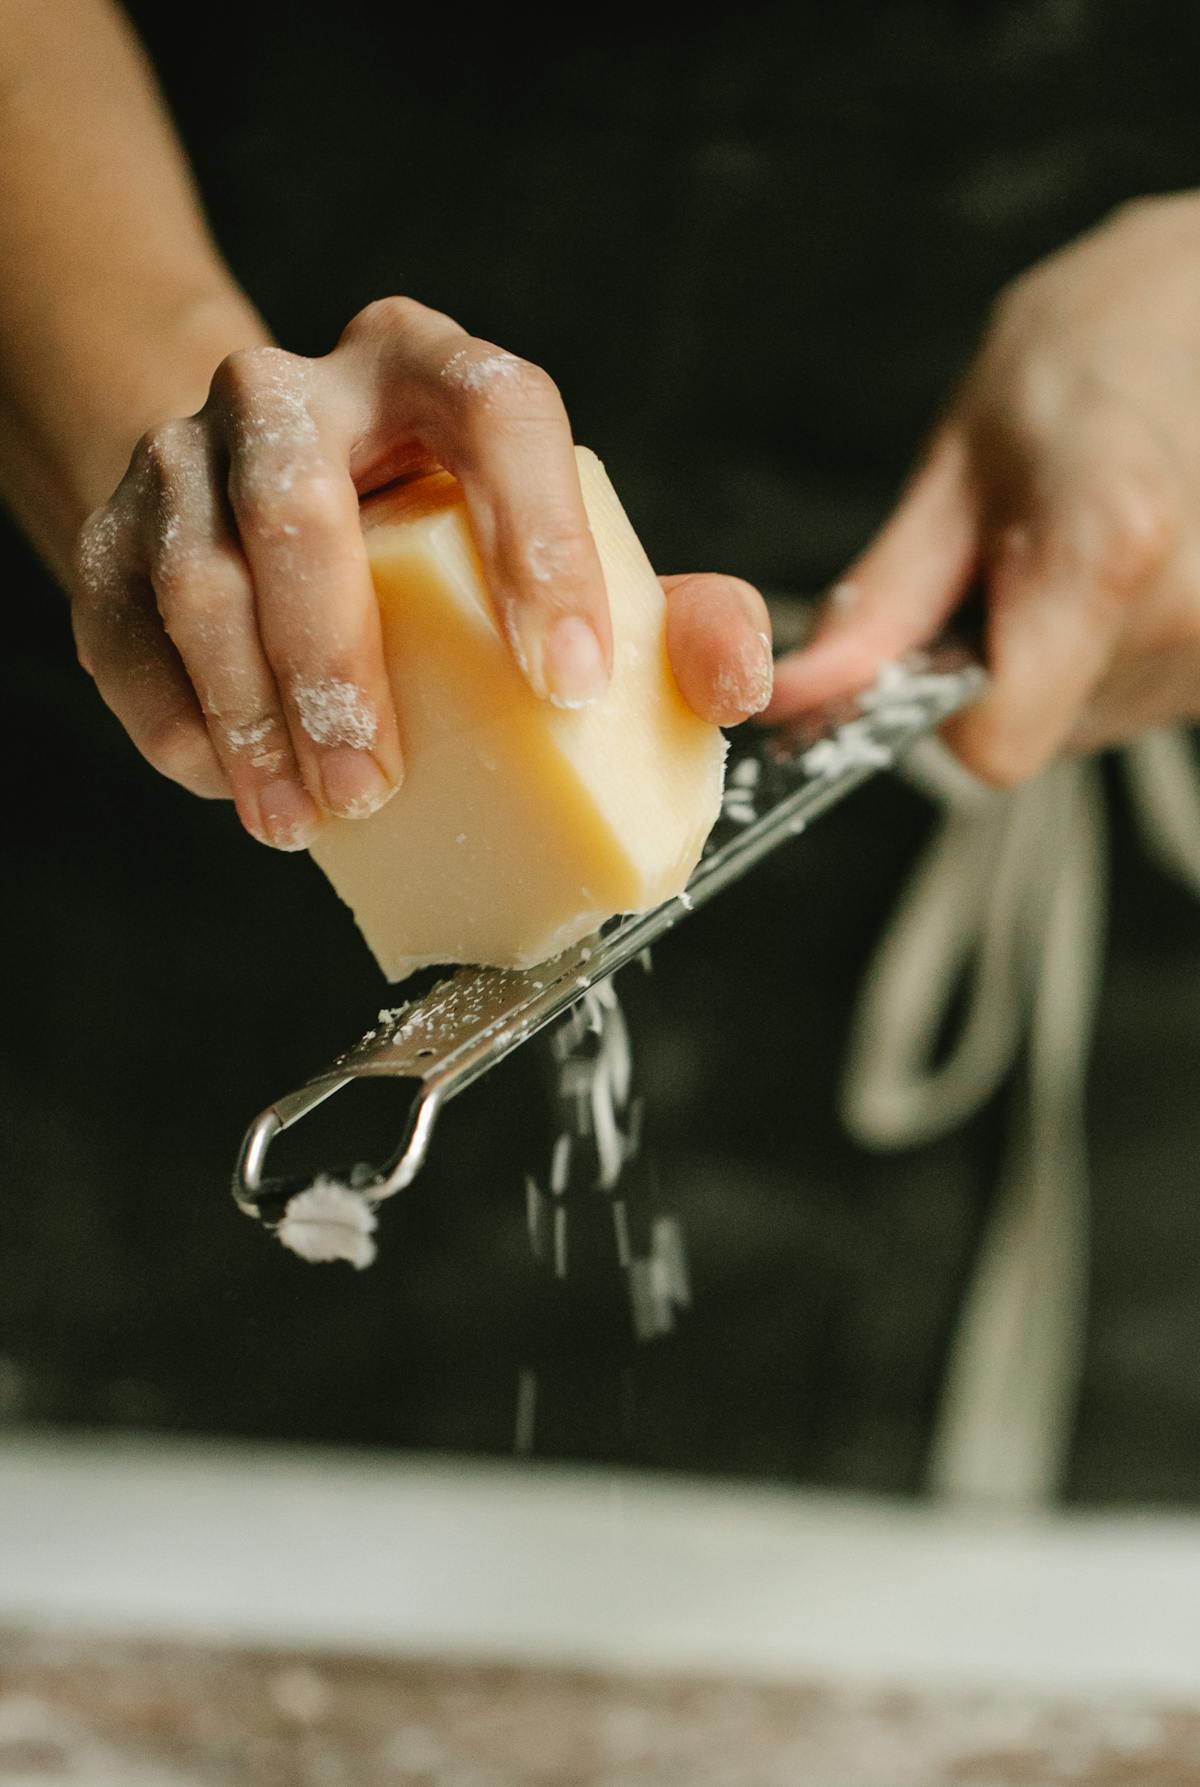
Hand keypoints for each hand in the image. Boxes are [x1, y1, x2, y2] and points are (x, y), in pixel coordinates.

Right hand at [72, 297, 772, 847]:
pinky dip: (177, 719)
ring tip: (305, 821)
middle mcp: (305, 389)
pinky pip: (129, 623)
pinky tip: (231, 785)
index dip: (537, 542)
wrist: (269, 501)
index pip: (499, 415)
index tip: (567, 681)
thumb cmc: (446, 546)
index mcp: (439, 374)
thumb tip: (736, 683)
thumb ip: (669, 618)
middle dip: (338, 659)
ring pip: (202, 569)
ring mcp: (193, 448)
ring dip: (248, 710)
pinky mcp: (122, 526)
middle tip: (379, 788)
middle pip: (302, 501)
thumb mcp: (565, 558)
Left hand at [765, 192, 1199, 782]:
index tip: (938, 635)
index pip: (997, 744)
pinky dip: (1108, 650)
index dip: (941, 707)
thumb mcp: (955, 468)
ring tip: (1080, 548)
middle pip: (1039, 729)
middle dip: (1001, 665)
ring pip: (1086, 718)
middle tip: (1020, 556)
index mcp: (1112, 550)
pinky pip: (1133, 695)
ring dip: (1058, 655)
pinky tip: (1122, 567)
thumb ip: (879, 604)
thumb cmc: (1081, 363)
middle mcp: (1192, 611)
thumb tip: (796, 696)